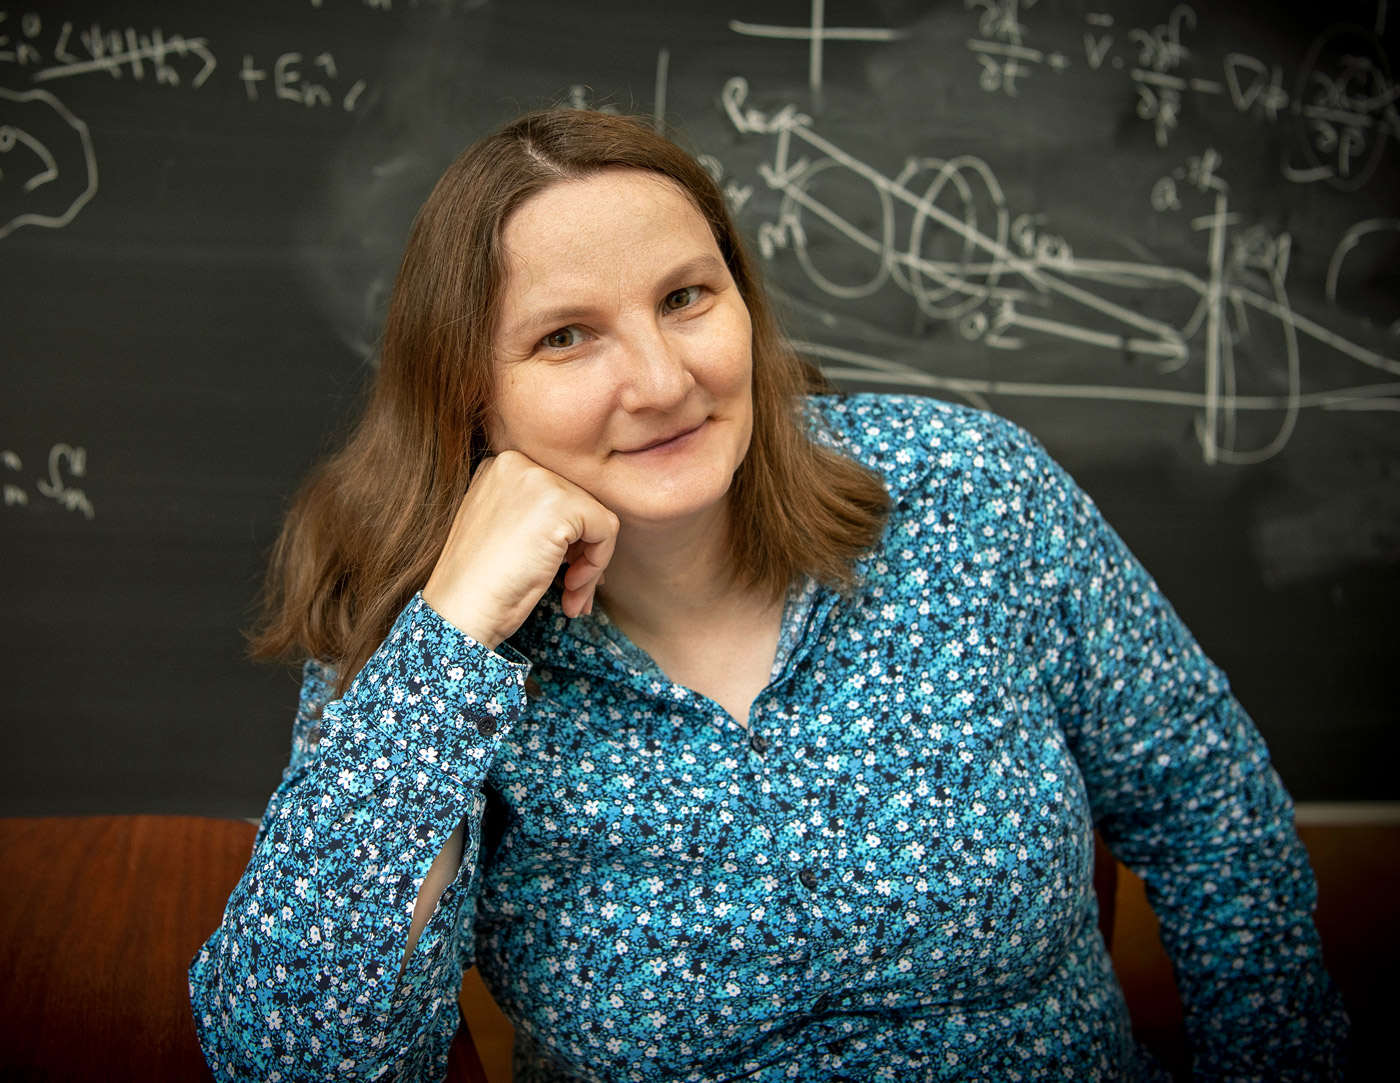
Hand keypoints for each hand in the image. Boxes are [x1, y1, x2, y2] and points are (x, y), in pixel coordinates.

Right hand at [422, 451, 619, 648]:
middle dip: (581, 553)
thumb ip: (539, 517)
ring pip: (596, 517)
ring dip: (591, 563)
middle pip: (579, 504)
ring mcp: (538, 480)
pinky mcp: (560, 505)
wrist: (459, 611)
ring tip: (571, 595)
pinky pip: (606, 530)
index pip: (558, 494)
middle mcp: (517, 463)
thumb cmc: (478, 584)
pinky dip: (598, 563)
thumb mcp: (504, 531)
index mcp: (500, 467)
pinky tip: (570, 588)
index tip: (561, 571)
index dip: (567, 538)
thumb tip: (590, 532)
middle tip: (571, 590)